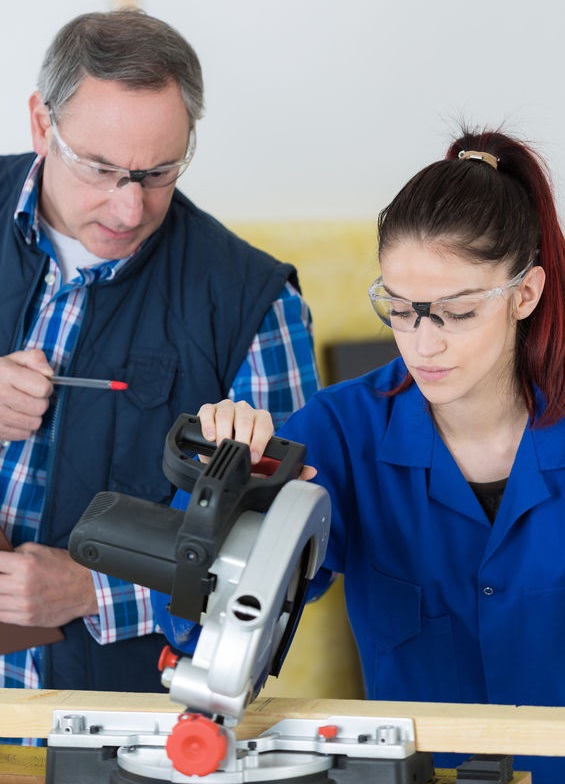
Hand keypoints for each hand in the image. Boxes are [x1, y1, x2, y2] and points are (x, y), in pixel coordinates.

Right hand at [0, 349, 54, 440]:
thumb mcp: (14, 359)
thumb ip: (35, 359)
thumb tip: (49, 374)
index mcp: (6, 374)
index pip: (43, 388)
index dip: (45, 386)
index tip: (39, 385)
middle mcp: (0, 395)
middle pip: (40, 407)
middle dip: (40, 402)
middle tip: (30, 396)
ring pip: (34, 423)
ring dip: (33, 416)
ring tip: (22, 407)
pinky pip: (24, 434)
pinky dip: (24, 427)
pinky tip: (16, 416)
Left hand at [0, 544, 97, 627]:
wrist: (87, 588)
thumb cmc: (64, 567)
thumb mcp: (40, 550)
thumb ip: (16, 554)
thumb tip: (0, 560)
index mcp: (24, 564)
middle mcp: (22, 586)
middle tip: (0, 576)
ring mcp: (23, 605)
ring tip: (3, 588)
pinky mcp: (27, 619)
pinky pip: (1, 616)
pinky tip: (3, 600)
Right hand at [197, 400, 315, 479]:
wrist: (224, 450)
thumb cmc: (247, 456)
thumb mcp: (265, 465)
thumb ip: (289, 469)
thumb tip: (311, 472)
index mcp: (262, 420)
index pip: (264, 425)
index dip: (260, 441)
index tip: (255, 458)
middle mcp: (245, 411)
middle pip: (245, 417)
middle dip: (242, 437)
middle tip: (238, 452)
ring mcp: (227, 408)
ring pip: (226, 413)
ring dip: (224, 430)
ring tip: (221, 446)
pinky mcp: (209, 409)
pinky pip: (208, 411)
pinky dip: (208, 423)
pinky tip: (209, 437)